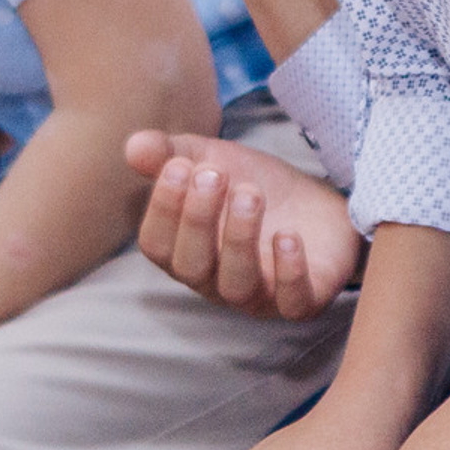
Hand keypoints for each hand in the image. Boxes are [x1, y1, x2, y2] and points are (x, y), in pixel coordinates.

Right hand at [128, 126, 364, 316]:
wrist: (317, 203)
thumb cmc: (253, 187)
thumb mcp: (211, 159)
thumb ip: (172, 153)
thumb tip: (132, 147)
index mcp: (185, 251)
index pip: (157, 245)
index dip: (163, 209)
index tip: (179, 165)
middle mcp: (215, 281)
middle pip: (192, 267)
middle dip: (198, 219)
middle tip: (214, 175)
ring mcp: (259, 295)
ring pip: (236, 285)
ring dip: (239, 238)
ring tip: (251, 194)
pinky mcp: (302, 301)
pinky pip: (292, 302)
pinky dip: (289, 271)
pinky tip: (287, 236)